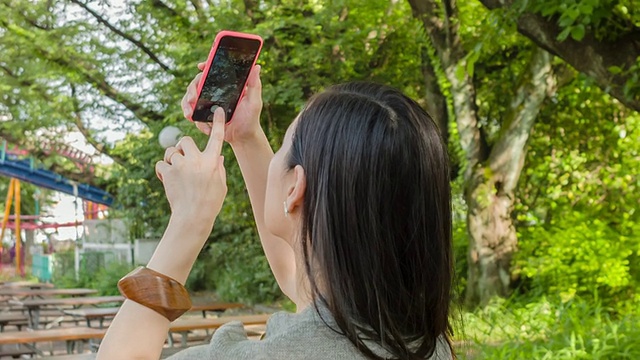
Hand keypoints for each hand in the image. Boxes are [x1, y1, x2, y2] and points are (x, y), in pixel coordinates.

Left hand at [156, 107, 227, 227]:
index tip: (217, 111)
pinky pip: (161, 164)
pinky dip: (162, 170)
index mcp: (212, 162)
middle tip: (183, 160)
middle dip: (182, 147)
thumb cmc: (209, 203)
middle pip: (185, 140)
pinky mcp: (169, 172)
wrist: (193, 217)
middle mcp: (197, 160)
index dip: (217, 123)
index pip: (217, 138)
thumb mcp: (221, 185)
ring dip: (171, 160)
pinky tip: (167, 180)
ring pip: (171, 152)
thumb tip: (218, 157)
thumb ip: (218, 169)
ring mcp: (182, 165)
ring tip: (175, 173)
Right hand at [181, 62, 263, 144]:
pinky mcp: (203, 114)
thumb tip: (257, 66)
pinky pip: (192, 111)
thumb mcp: (254, 102)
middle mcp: (215, 92)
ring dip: (186, 103)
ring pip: (191, 97)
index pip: (214, 71)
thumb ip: (255, 85)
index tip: (201, 66)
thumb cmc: (251, 119)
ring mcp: (207, 102)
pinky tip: (192, 119)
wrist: (242, 137)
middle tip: (193, 98)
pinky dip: (191, 115)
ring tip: (189, 113)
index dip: (206, 66)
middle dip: (192, 89)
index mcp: (226, 86)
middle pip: (198, 83)